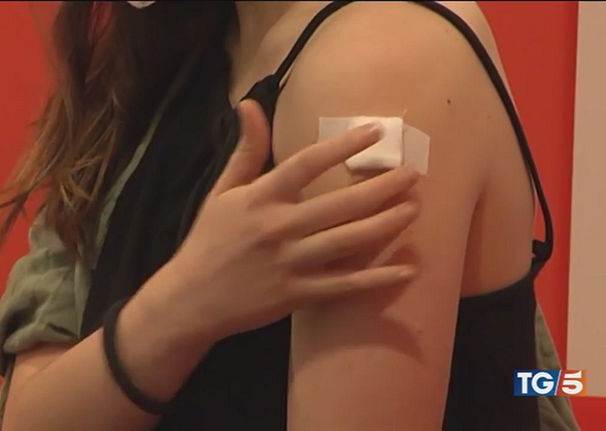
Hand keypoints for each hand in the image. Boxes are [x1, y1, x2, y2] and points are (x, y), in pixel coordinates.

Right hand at [148, 99, 420, 341]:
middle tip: (414, 174)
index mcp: (260, 198)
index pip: (307, 163)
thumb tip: (249, 104)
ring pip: (348, 242)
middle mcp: (278, 228)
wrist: (191, 299)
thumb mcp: (222, 191)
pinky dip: (376, 279)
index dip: (344, 145)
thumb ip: (246, 151)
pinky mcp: (297, 294)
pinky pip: (344, 286)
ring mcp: (289, 263)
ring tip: (414, 209)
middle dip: (381, 188)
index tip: (377, 131)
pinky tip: (406, 270)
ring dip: (385, 225)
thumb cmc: (208, 240)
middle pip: (340, 204)